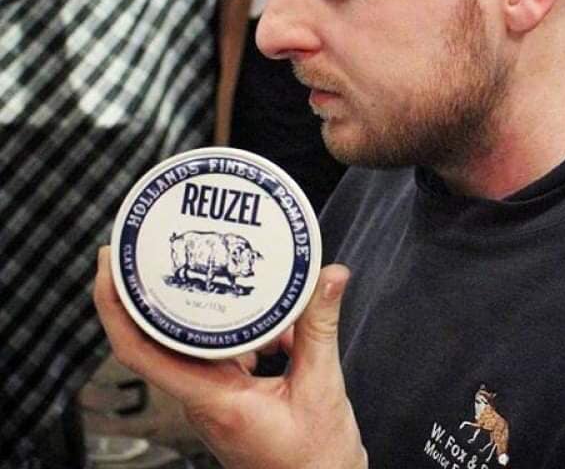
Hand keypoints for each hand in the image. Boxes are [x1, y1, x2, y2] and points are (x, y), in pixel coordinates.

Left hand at [94, 247, 366, 468]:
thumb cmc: (314, 460)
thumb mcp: (323, 387)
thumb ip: (321, 327)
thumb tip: (330, 276)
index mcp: (212, 400)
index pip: (140, 351)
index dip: (115, 306)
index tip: (108, 265)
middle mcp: (203, 397)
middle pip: (157, 337)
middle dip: (148, 289)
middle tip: (147, 243)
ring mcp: (214, 396)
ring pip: (193, 339)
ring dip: (203, 303)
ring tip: (220, 264)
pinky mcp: (231, 393)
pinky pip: (224, 348)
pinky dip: (244, 325)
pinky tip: (276, 316)